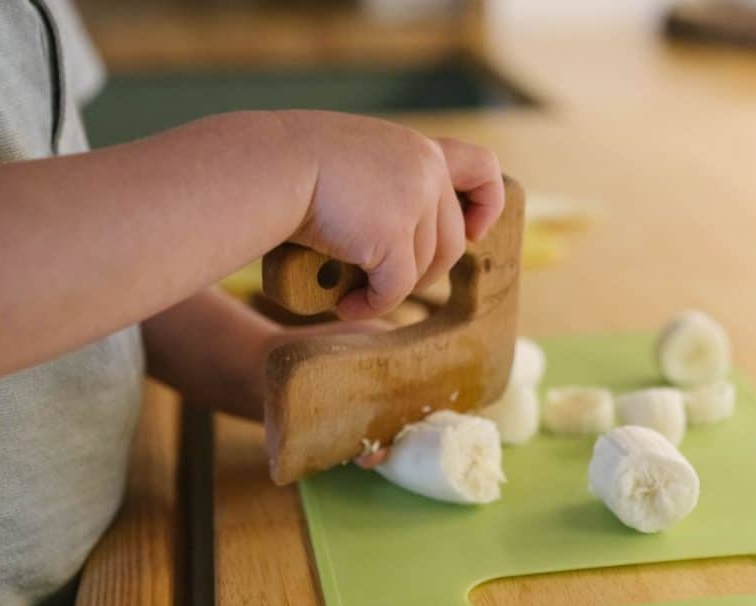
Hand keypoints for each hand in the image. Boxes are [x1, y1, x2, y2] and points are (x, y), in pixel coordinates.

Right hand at [274, 111, 503, 319]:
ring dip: (392, 291)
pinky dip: (371, 305)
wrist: (268, 167)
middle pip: (451, 242)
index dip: (486, 205)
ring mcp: (413, 202)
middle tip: (389, 282)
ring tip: (355, 293)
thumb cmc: (291, 164)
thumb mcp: (354, 158)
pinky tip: (345, 306)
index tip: (470, 230)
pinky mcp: (393, 237)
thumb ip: (385, 181)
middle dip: (425, 272)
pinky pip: (395, 290)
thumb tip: (390, 227)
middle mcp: (426, 172)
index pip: (483, 167)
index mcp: (419, 150)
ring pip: (423, 269)